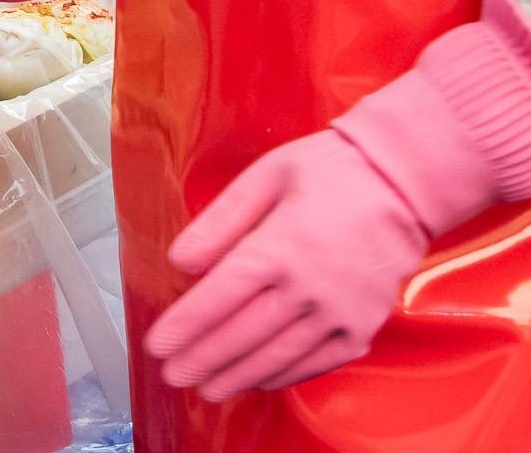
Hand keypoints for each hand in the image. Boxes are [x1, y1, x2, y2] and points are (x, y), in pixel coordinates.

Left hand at [144, 129, 426, 399]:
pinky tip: (258, 380)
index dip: (185, 326)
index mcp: (279, 247)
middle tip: (172, 375)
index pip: (218, 298)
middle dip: (202, 359)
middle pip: (243, 334)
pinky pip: (317, 361)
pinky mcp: (363, 327)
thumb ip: (219, 223)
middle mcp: (309, 288)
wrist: (404, 185)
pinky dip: (283, 375)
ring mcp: (340, 313)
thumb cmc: (329, 173)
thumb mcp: (264, 178)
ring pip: (278, 355)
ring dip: (237, 376)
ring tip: (207, 388)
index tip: (157, 345)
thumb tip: (180, 262)